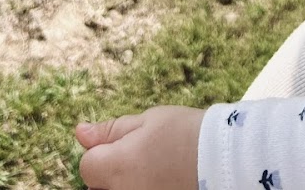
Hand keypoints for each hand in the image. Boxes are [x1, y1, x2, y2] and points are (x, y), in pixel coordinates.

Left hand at [75, 105, 204, 189]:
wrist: (224, 160)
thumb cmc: (186, 133)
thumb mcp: (147, 121)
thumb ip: (111, 130)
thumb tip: (79, 132)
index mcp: (116, 168)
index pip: (87, 167)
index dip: (102, 152)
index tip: (124, 145)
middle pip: (98, 188)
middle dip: (112, 173)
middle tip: (140, 158)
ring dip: (128, 183)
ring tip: (154, 171)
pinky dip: (145, 188)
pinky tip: (163, 181)